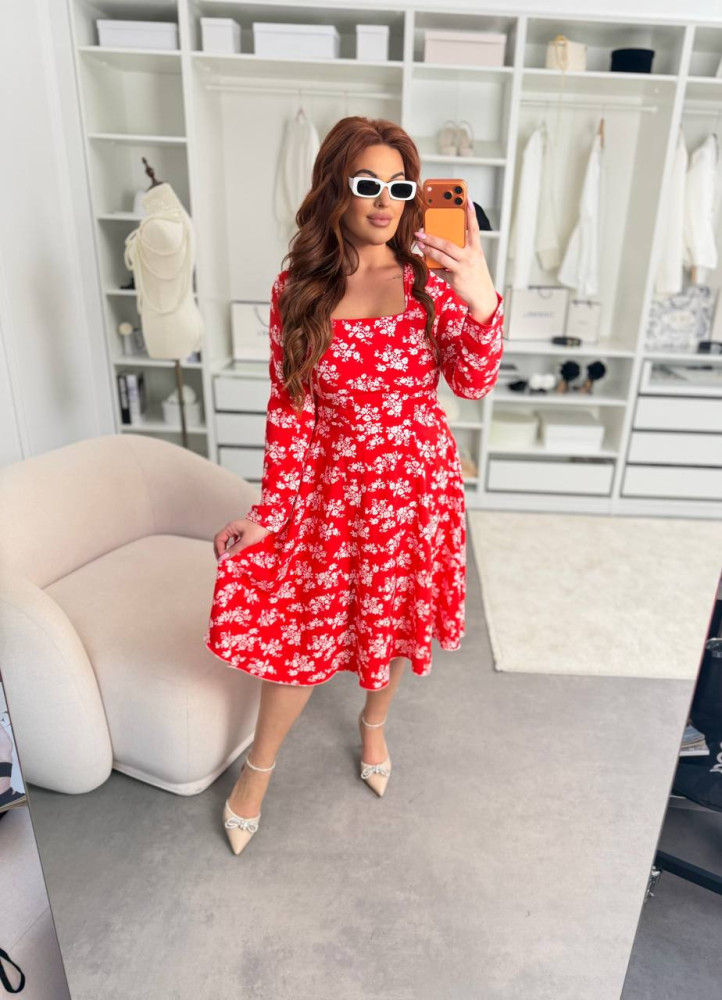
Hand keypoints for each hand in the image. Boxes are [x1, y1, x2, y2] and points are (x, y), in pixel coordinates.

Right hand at [213, 518, 269, 559]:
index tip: (222, 558)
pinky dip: (230, 547)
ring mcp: (236, 529)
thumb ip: (234, 549)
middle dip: (219, 550)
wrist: (270, 524)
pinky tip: (233, 552)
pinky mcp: (241, 532)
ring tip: (225, 557)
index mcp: (230, 527)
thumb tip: (224, 557)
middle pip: (220, 539)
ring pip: (225, 540)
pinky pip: (232, 540)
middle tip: (221, 560)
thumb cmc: (258, 530)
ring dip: (224, 548)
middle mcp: (231, 527)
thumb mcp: (246, 541)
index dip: (219, 549)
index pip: (219, 539)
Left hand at [414, 197, 496, 317]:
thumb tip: (444, 242)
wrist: (482, 297)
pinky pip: (440, 270)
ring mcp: (462, 268)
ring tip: (419, 243)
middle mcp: (470, 257)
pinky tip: (425, 259)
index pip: (474, 228)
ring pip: (441, 256)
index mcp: (476, 249)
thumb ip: (463, 249)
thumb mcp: (474, 259)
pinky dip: (432, 265)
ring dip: (428, 249)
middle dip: (433, 237)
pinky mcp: (455, 279)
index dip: (471, 214)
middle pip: (448, 243)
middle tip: (420, 231)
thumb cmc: (476, 275)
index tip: (467, 200)